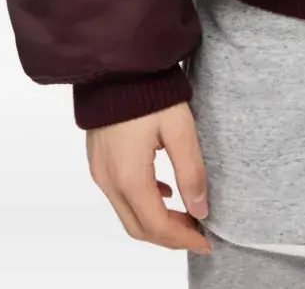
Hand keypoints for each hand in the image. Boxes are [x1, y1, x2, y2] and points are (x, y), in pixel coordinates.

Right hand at [86, 101, 212, 253]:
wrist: (116, 64)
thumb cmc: (149, 91)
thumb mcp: (179, 128)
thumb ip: (191, 171)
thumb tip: (200, 209)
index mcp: (129, 177)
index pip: (157, 226)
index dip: (183, 239)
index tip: (206, 240)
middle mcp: (109, 181)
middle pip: (138, 228)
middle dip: (170, 236)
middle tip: (198, 232)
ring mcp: (99, 171)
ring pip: (127, 214)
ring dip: (156, 222)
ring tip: (186, 215)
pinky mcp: (98, 160)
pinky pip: (119, 196)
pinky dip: (142, 204)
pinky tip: (163, 192)